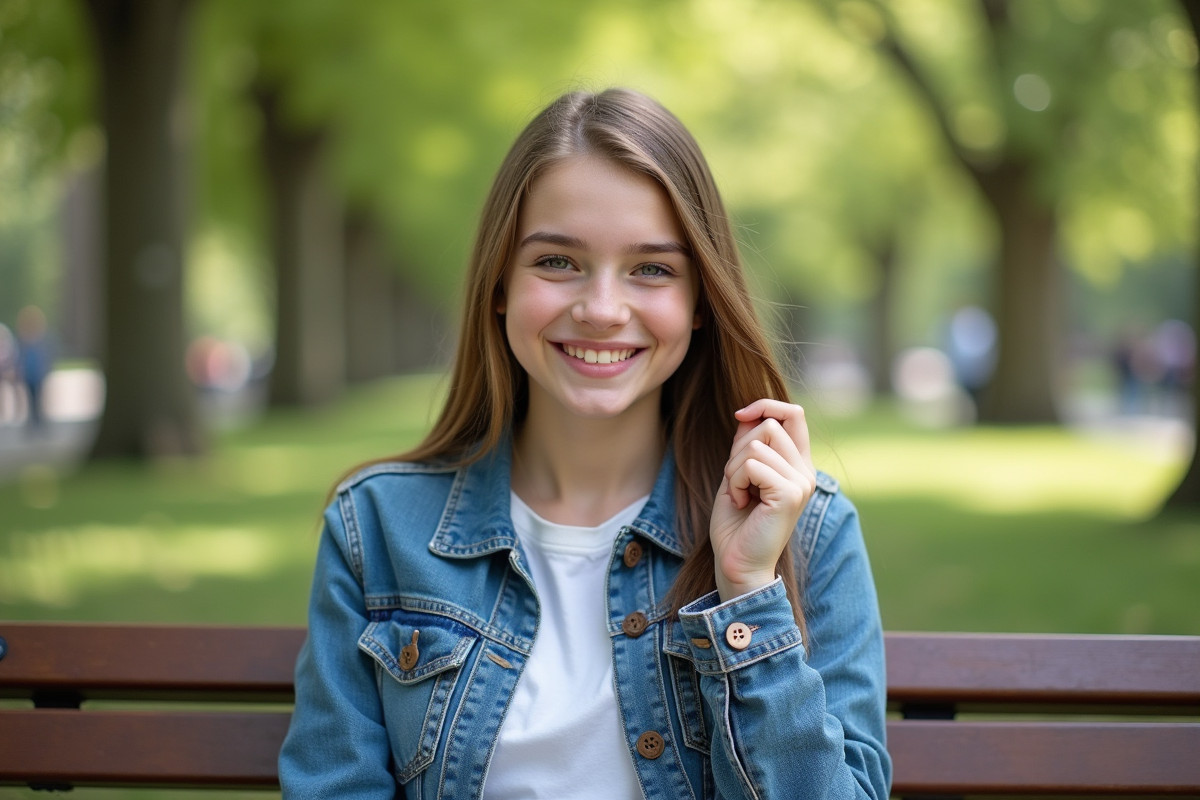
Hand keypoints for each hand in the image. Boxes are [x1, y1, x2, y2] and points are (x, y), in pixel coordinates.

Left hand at [709, 399, 815, 601]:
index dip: (766, 405)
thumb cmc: (736, 524)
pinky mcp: (790, 494)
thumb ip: (748, 446)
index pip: (794, 413)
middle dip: (739, 448)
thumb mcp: (738, 474)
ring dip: (735, 469)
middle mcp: (805, 472)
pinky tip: (743, 503)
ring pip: (756, 445)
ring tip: (741, 495)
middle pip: (769, 425)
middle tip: (737, 481)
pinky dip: (736, 481)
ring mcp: (801, 482)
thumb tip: (749, 414)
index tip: (740, 415)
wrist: (737, 563)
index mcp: (798, 465)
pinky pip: (752, 465)